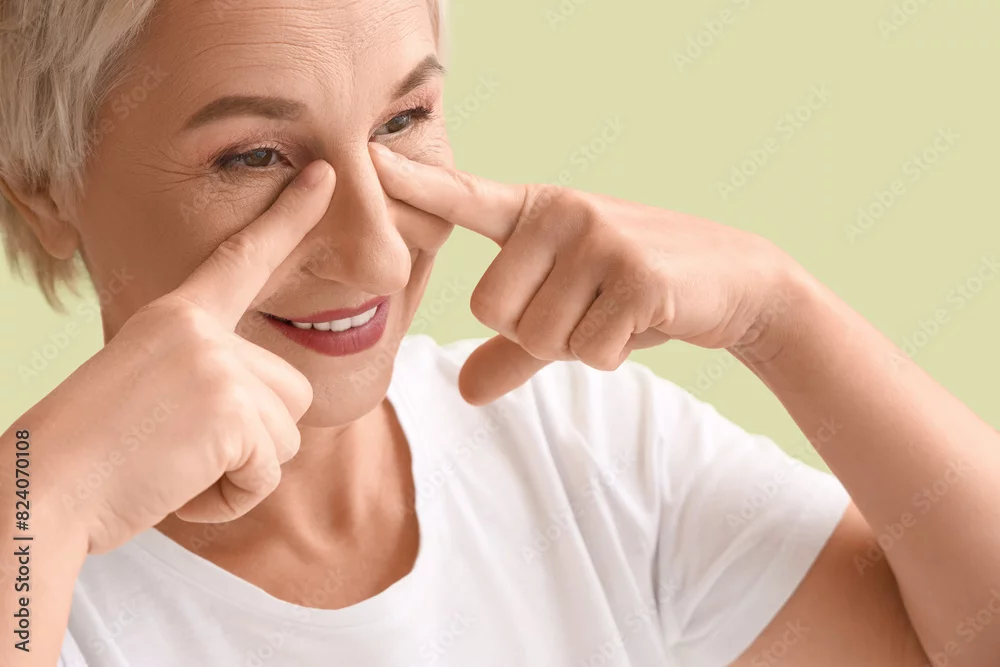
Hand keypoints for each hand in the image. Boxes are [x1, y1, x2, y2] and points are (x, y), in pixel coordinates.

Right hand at [23, 160, 335, 553]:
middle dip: (253, 437)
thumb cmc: (91, 453)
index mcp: (177, 315)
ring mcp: (219, 366)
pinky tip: (180, 490)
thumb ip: (211, 375)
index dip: (290, 217)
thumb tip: (280, 398)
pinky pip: (269, 472)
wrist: (40, 492)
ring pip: (287, 435)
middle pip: (291, 390)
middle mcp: (202, 330)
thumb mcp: (151, 390)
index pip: (243, 258)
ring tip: (173, 468)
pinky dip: (232, 498)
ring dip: (240, 471)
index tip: (325, 174)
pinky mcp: (231, 412)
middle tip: (179, 450)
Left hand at [369, 143, 798, 404]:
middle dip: (536, 332)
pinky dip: (613, 353)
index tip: (367, 158)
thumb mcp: (566, 316)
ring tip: (617, 310)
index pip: (465, 199)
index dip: (416, 184)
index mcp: (535, 213)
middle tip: (586, 308)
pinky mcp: (635, 274)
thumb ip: (511, 351)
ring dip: (578, 345)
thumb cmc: (633, 293)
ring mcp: (599, 239)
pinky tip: (643, 319)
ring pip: (539, 336)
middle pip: (492, 309)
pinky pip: (588, 350)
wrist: (730, 282)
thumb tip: (463, 390)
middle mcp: (561, 214)